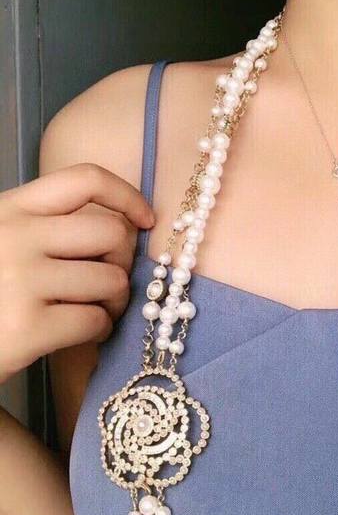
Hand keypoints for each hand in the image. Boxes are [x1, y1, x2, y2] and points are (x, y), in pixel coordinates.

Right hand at [0, 163, 153, 383]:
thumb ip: (52, 228)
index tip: (147, 220)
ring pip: (113, 280)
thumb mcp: (8, 242)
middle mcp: (15, 235)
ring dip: (114, 303)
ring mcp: (20, 280)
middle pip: (114, 234)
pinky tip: (79, 335)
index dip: (128, 197)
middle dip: (123, 263)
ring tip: (91, 311)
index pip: (86, 180)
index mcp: (11, 209)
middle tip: (108, 283)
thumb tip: (125, 229)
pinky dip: (99, 331)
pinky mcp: (27, 327)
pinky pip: (96, 320)